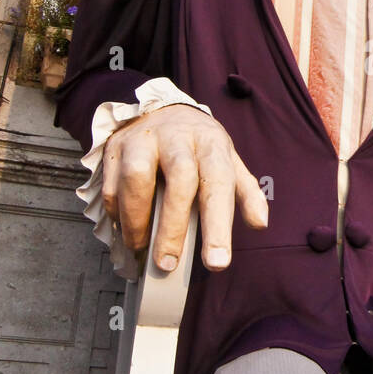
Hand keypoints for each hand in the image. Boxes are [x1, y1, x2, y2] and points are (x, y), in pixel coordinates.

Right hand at [102, 103, 267, 271]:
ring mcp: (144, 139)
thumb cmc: (199, 145)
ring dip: (137, 219)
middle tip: (168, 264)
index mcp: (211, 145)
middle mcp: (178, 138)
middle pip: (179, 181)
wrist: (163, 109)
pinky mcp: (116, 147)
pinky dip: (117, 211)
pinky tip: (126, 227)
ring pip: (138, 178)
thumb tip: (260, 223)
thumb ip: (246, 192)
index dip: (219, 225)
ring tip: (141, 247)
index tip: (217, 261)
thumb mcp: (228, 161)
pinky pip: (112, 183)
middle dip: (173, 228)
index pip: (219, 184)